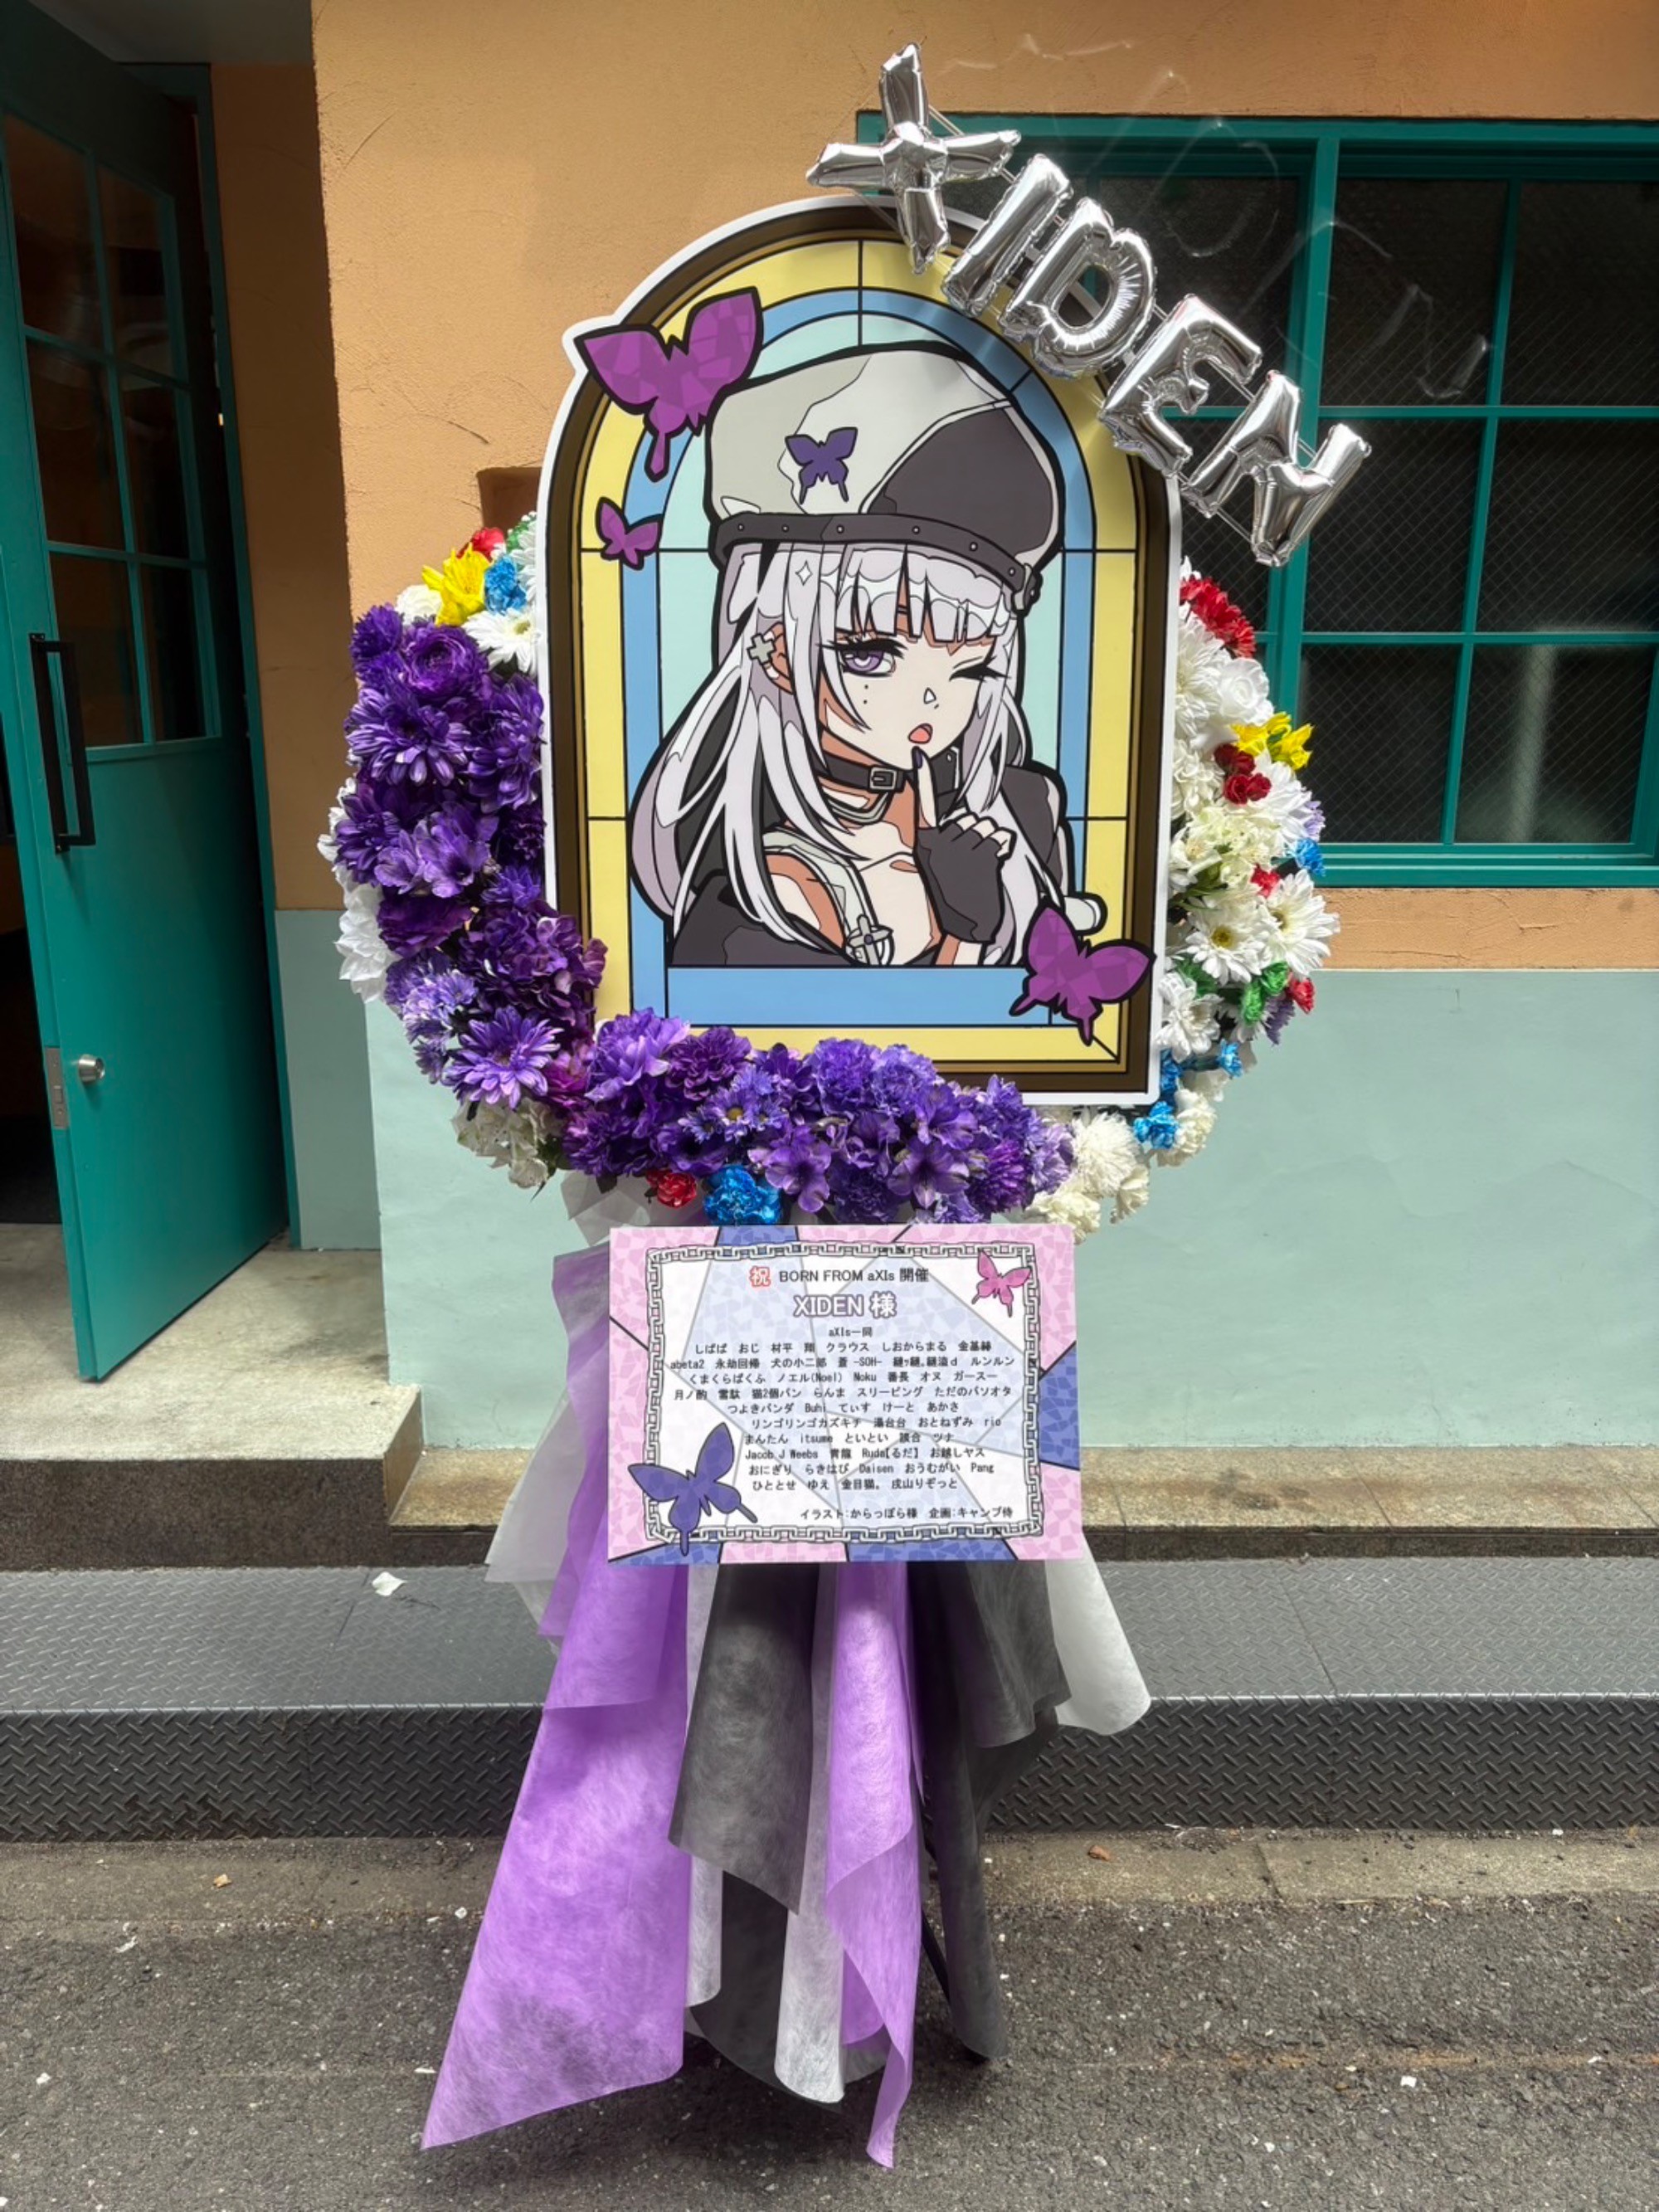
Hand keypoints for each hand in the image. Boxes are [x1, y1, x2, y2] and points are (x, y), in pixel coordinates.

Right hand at [910, 747, 1012, 944]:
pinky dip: (1003, 847)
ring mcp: (960, 850)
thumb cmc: (955, 896)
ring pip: (986, 827)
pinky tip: (994, 864)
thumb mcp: (939, 867)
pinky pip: (1001, 837)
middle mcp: (938, 845)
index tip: (917, 754)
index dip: (924, 779)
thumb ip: (948, 841)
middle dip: (975, 834)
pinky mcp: (981, 857)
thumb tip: (969, 820)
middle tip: (971, 861)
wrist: (968, 926)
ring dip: (991, 842)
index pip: (924, 807)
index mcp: (925, 845)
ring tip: (982, 866)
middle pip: (967, 818)